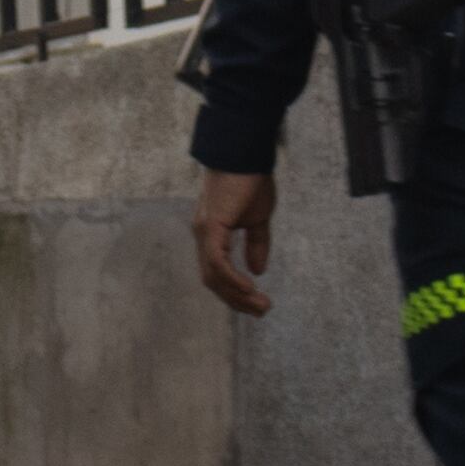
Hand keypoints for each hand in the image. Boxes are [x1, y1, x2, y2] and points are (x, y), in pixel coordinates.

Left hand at [192, 166, 275, 316]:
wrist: (244, 154)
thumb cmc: (250, 181)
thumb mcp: (257, 219)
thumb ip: (256, 244)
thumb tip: (257, 271)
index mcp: (211, 235)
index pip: (217, 273)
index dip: (235, 292)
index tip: (257, 304)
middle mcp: (202, 236)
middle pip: (213, 281)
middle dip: (237, 300)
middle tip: (262, 311)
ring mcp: (204, 232)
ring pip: (214, 276)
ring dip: (237, 295)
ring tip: (260, 305)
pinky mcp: (210, 227)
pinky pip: (217, 263)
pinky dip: (232, 279)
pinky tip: (249, 289)